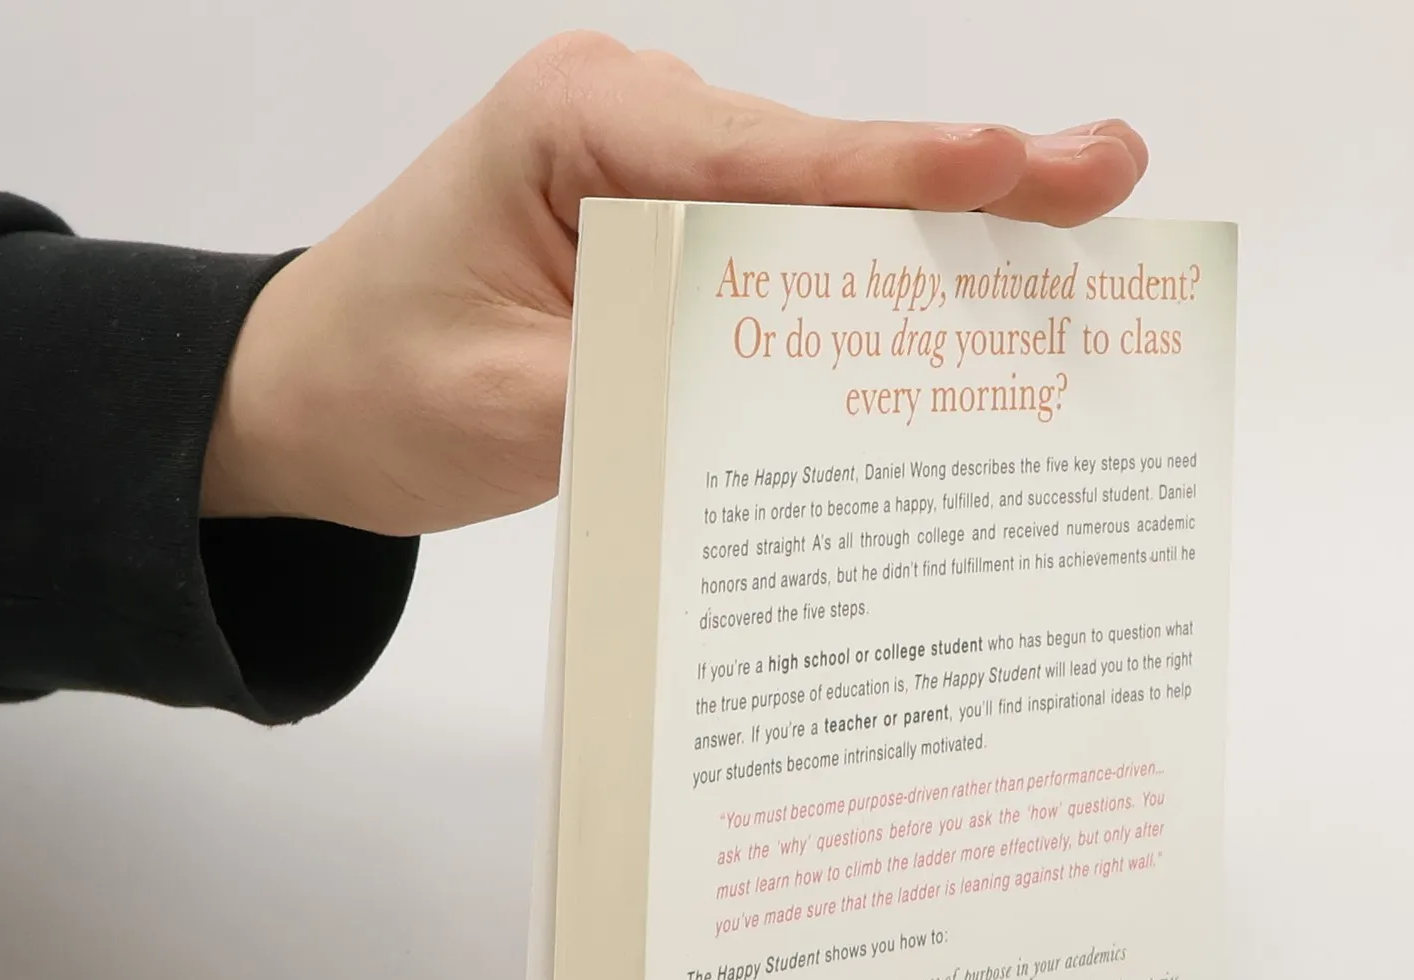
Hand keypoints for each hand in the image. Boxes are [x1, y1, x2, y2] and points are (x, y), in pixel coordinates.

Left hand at [201, 34, 1146, 535]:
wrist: (308, 396)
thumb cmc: (378, 383)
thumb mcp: (495, 410)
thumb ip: (632, 402)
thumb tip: (776, 421)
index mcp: (575, 125)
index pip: (758, 157)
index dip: (889, 172)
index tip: (1004, 167)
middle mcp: (634, 127)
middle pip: (820, 164)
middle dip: (962, 181)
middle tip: (1105, 174)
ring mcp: (664, 179)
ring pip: (822, 209)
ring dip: (935, 236)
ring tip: (1072, 229)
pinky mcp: (678, 239)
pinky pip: (789, 259)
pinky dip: (869, 287)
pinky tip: (961, 301)